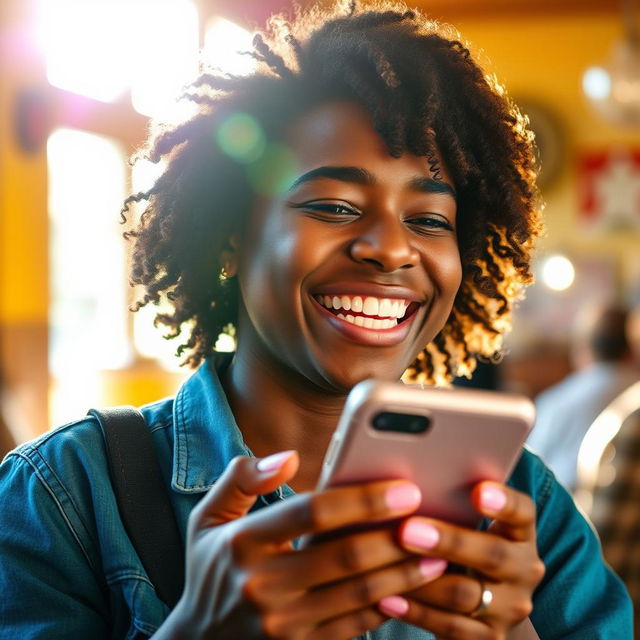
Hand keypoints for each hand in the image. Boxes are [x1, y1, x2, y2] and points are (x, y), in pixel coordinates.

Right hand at [157, 451, 446, 639]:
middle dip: (395, 534)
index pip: (312, 512)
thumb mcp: (208, 518)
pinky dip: (387, 605)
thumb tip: (289, 457)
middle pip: (345, 554)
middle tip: (430, 517)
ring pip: (359, 593)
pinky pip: (355, 627)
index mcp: (243, 542)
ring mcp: (282, 625)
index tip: (403, 488)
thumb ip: (242, 479)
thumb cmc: (212, 569)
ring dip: (404, 572)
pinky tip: (411, 586)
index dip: (363, 498)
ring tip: (437, 552)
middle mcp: (262, 585)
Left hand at [378, 482, 544, 639]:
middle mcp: (524, 570)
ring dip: (421, 578)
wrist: (488, 612)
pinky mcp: (490, 639)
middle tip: (408, 529)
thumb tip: (403, 482)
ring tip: (387, 562)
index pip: (523, 513)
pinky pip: (450, 626)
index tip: (478, 491)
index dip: (504, 502)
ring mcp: (510, 608)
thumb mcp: (471, 528)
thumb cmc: (466, 550)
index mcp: (521, 535)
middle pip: (493, 555)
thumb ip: (453, 506)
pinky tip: (387, 598)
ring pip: (465, 594)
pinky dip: (415, 611)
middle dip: (448, 541)